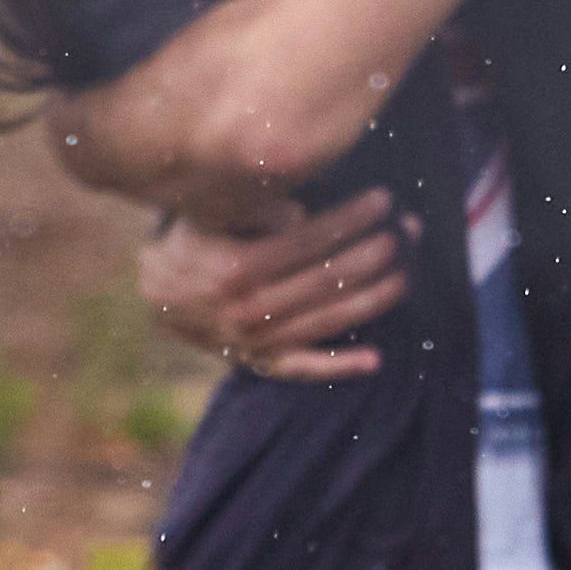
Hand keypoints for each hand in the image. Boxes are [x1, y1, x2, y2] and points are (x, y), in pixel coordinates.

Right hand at [140, 190, 411, 381]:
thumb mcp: (209, 214)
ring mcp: (258, 340)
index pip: (308, 241)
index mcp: (239, 266)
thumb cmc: (196, 241)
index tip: (383, 200)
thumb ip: (252, 207)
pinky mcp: (263, 362)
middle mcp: (251, 307)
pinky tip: (376, 358)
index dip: (350, 219)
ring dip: (374, 297)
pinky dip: (340, 366)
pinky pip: (305, 369)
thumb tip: (298, 213)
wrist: (161, 296)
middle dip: (375, 252)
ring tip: (407, 272)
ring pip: (328, 319)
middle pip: (327, 279)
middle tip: (408, 231)